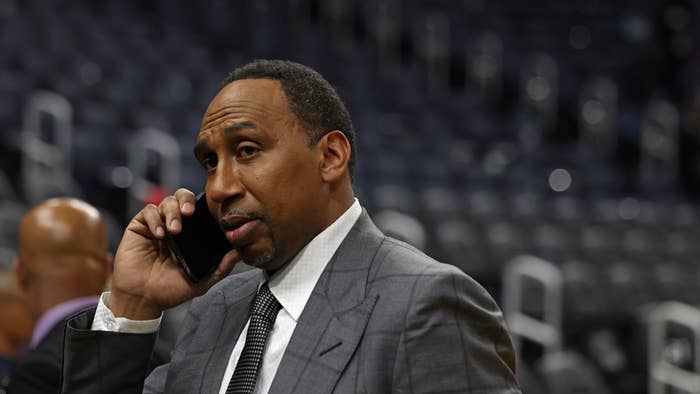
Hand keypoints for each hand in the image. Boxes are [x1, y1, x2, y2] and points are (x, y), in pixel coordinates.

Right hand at [109, 188, 239, 319]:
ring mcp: (157, 225)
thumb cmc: (169, 291)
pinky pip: (148, 211)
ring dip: (172, 212)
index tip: (209, 213)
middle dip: (187, 200)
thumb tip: (239, 253)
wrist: (142, 298)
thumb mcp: (201, 281)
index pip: (199, 210)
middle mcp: (174, 226)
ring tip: (174, 230)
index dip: (203, 206)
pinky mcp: (139, 227)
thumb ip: (221, 268)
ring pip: (166, 202)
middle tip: (189, 212)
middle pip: (182, 197)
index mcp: (190, 236)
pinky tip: (159, 234)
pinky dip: (155, 219)